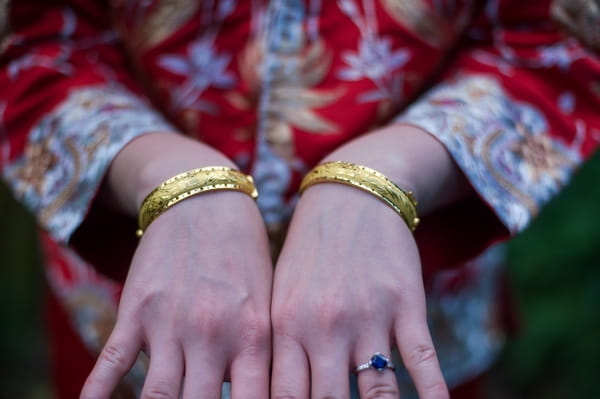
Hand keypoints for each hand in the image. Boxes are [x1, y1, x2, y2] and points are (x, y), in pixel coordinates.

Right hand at [80, 133, 272, 398]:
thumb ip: (261, 353)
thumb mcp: (265, 303)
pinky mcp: (136, 310)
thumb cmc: (246, 255)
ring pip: (158, 396)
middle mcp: (212, 335)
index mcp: (254, 336)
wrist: (205, 201)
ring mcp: (170, 323)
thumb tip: (263, 393)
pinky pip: (112, 360)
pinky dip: (99, 391)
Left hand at [270, 184, 448, 397]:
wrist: (351, 197)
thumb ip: (279, 347)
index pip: (280, 397)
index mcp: (285, 326)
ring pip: (376, 393)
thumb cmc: (308, 252)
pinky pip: (422, 360)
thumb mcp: (280, 295)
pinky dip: (432, 395)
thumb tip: (268, 392)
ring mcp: (368, 316)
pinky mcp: (405, 304)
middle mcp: (324, 326)